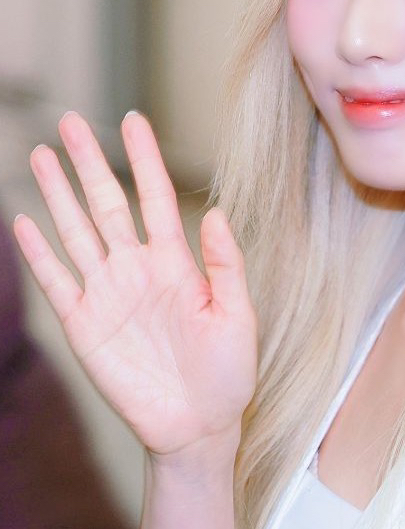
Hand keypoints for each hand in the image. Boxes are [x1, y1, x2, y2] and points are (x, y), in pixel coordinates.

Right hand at [13, 111, 256, 460]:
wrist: (199, 426)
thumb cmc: (227, 370)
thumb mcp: (238, 313)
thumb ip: (225, 263)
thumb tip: (214, 211)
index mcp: (177, 261)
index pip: (155, 196)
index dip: (144, 158)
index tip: (133, 121)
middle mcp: (137, 268)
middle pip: (107, 203)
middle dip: (88, 162)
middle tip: (70, 121)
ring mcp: (108, 293)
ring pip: (76, 231)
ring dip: (57, 194)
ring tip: (42, 156)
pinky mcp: (84, 325)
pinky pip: (56, 281)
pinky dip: (39, 253)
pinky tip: (24, 221)